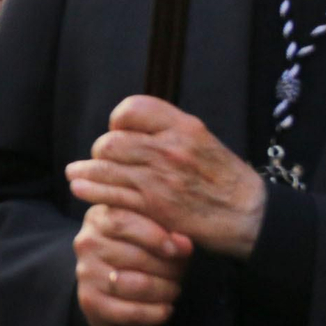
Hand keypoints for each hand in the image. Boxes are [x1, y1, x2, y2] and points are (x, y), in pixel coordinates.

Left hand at [65, 96, 266, 259]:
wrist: (250, 217)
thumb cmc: (226, 180)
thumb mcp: (205, 142)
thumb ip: (170, 133)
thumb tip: (133, 129)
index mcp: (185, 127)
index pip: (134, 109)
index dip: (119, 120)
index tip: (118, 131)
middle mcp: (170, 148)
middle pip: (113, 140)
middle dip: (101, 150)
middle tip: (101, 160)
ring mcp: (160, 177)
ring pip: (106, 166)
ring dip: (86, 170)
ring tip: (75, 173)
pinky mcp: (153, 205)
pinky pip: (111, 193)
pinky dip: (90, 189)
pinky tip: (80, 188)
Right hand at [73, 203, 192, 325]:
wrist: (112, 283)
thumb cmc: (139, 249)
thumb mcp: (151, 230)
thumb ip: (167, 230)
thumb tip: (184, 245)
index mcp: (98, 218)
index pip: (124, 222)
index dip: (156, 237)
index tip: (183, 249)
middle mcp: (86, 243)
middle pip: (136, 256)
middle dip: (169, 268)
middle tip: (181, 273)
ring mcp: (85, 273)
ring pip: (137, 285)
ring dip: (165, 290)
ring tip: (174, 289)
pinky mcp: (90, 301)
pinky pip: (130, 311)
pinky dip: (155, 313)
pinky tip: (166, 309)